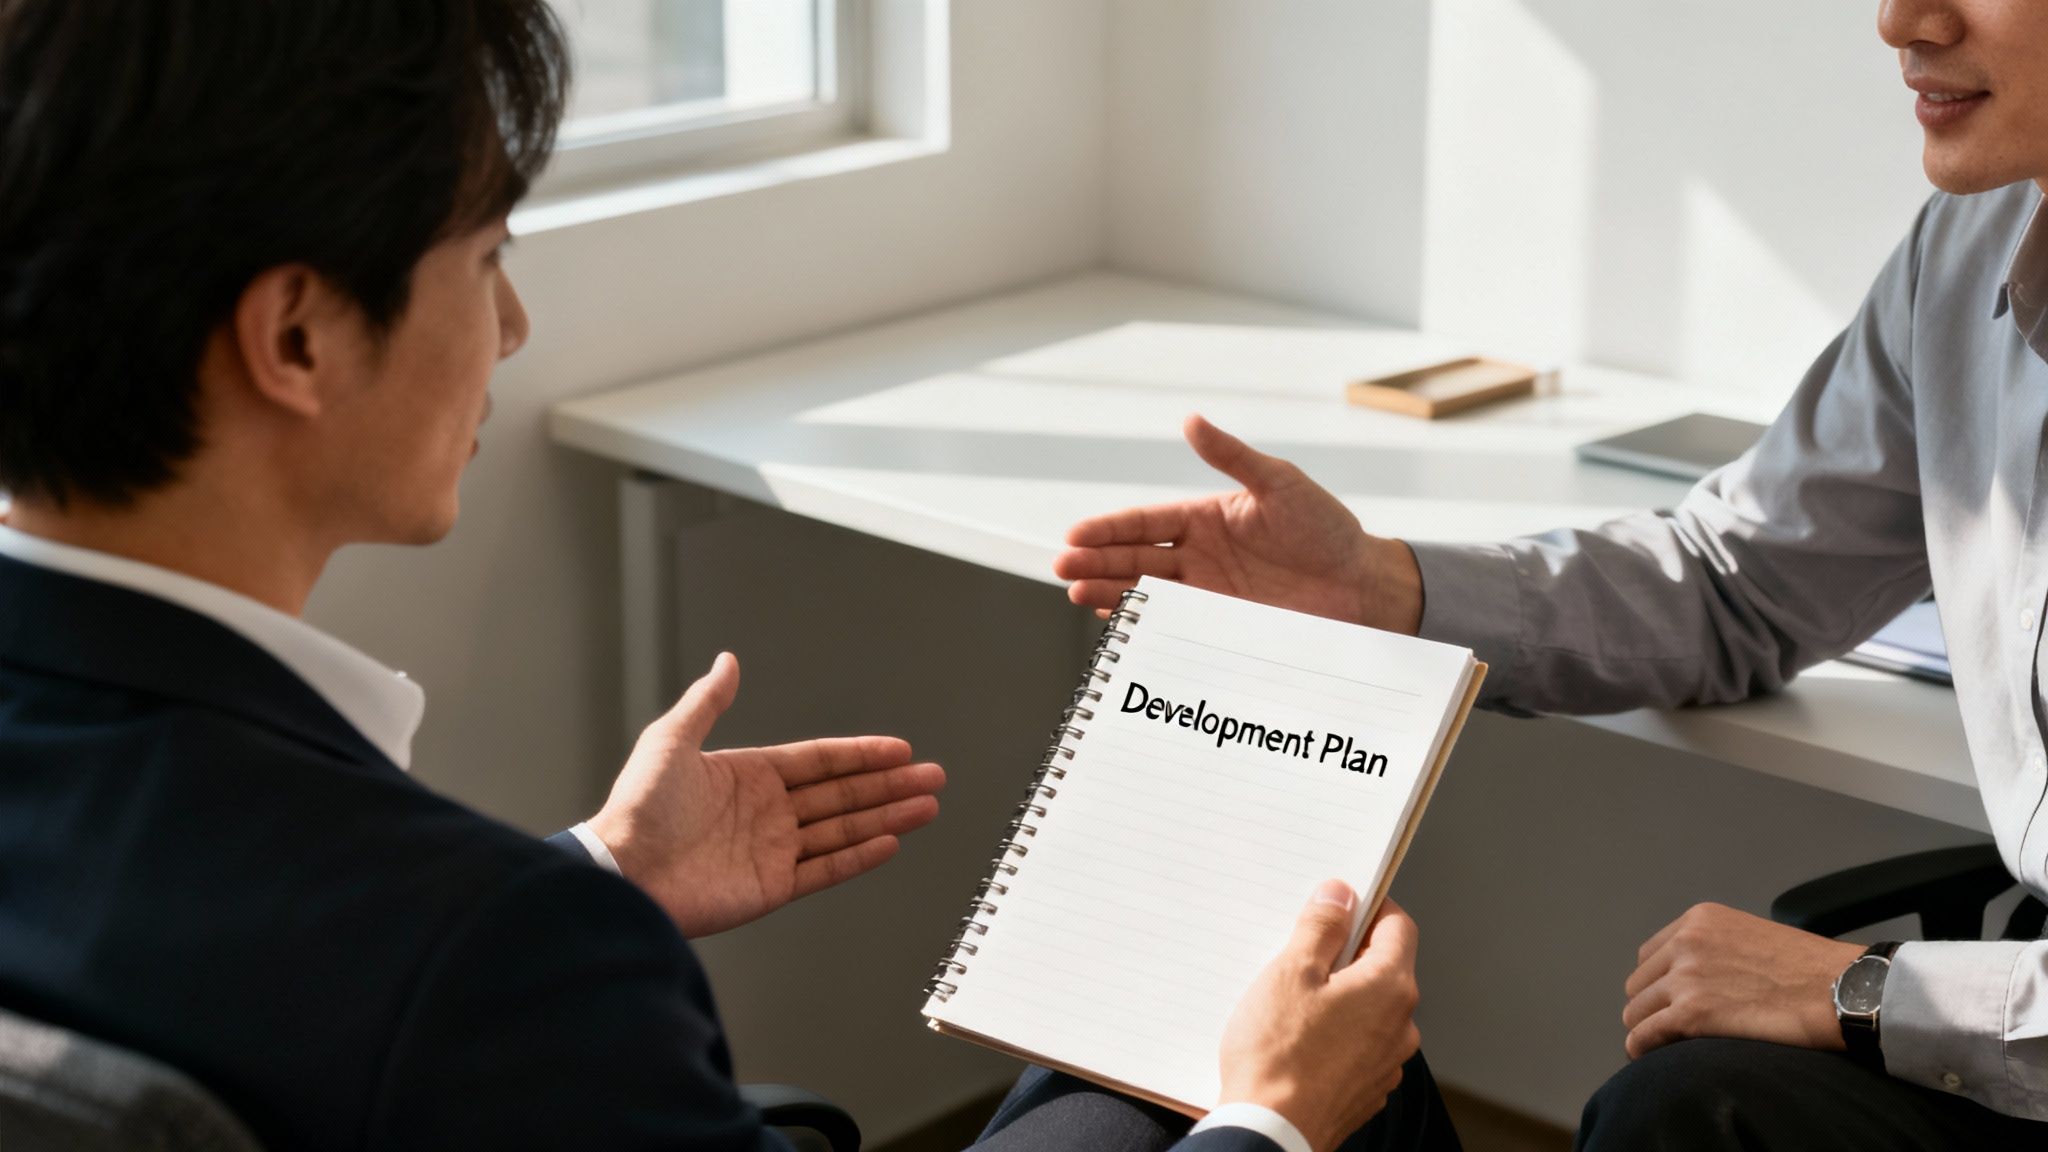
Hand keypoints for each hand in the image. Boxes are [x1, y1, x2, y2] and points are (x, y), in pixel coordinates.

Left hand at [587, 653, 945, 937]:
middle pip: (842, 793)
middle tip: (930, 776)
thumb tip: (726, 662)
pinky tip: (889, 842)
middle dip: (889, 784)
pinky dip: (859, 856)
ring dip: (886, 816)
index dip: (861, 754)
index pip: (819, 760)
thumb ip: (707, 702)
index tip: (898, 749)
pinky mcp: (771, 886)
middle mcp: (765, 812)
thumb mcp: (670, 741)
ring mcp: (772, 850)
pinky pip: (826, 868)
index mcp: (747, 775)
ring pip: (843, 828)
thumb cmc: (635, 810)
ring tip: (926, 806)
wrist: (623, 874)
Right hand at [1054, 415, 1423, 632]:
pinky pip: (1169, 622)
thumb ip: (1232, 458)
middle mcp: (1198, 553)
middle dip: (1095, 562)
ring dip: (1108, 591)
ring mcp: (1206, 590)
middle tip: (1062, 569)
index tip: (1075, 535)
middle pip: (1134, 556)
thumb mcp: (1279, 484)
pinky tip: (1115, 621)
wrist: (1361, 585)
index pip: (1145, 521)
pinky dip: (1140, 622)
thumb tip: (1191, 421)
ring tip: (1075, 594)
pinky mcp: (1218, 622)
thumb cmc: (1326, 528)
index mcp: (1206, 516)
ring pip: (1144, 590)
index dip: (1109, 528)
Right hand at [1218, 883, 1422, 1151]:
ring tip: (1292, 1003)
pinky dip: (1337, 1033)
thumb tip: (1341, 894)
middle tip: (1300, 954)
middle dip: (1346, 953)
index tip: (1339, 904)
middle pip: (1383, 967)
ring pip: (1370, 1009)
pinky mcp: (1367, 1088)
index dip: (1370, 907)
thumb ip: (1322, 927)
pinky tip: (1299, 1039)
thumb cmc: (1278, 1055)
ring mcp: (1387, 1062)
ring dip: (1340, 996)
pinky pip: (1359, 1044)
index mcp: (1389, 987)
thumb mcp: (1291, 973)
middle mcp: (1401, 1025)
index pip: (1398, 926)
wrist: (1272, 1133)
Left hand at [1621, 902, 1862, 1059]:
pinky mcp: (1692, 1013)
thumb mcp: (1752, 937)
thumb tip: (1700, 979)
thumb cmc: (1811, 970)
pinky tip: (1650, 1057)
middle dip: (1652, 1006)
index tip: (1671, 1001)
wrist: (1843, 990)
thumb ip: (1717, 949)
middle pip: (1640, 983)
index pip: (1651, 955)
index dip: (1660, 983)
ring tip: (1665, 1045)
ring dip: (1649, 1028)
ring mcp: (1686, 977)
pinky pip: (1644, 1035)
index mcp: (1700, 920)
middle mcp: (1685, 942)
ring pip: (1637, 1010)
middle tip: (1671, 1027)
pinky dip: (1643, 1048)